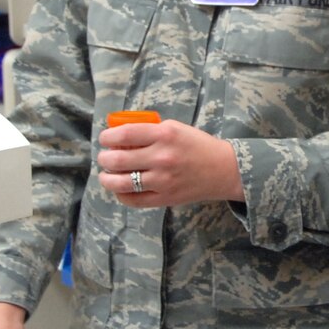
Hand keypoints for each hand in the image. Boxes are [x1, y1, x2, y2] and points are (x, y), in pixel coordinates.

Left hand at [96, 118, 244, 208]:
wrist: (224, 169)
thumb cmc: (198, 146)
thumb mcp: (175, 128)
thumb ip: (149, 131)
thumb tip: (119, 136)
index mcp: (165, 134)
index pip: (125, 134)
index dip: (108, 137)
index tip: (104, 139)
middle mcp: (162, 157)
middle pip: (118, 159)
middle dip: (104, 158)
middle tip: (104, 157)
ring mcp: (163, 180)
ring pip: (121, 183)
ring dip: (107, 179)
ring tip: (106, 175)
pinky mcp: (165, 198)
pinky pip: (134, 200)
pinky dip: (121, 195)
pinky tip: (120, 189)